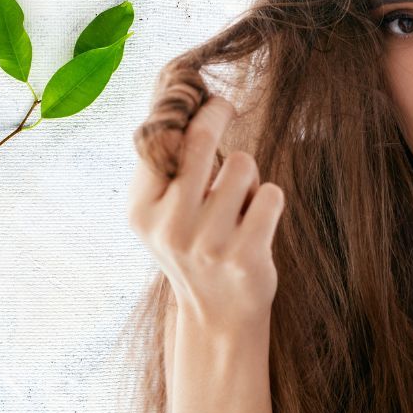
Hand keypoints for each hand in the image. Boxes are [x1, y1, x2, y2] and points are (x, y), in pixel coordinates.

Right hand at [128, 95, 285, 329]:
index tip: (202, 97)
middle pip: (199, 139)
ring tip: (238, 201)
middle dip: (217, 112)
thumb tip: (178, 97)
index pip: (160, 139)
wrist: (218, 315)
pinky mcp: (245, 256)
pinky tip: (256, 222)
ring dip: (248, 174)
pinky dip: (269, 199)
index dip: (186, 109)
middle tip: (224, 105)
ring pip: (242, 164)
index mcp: (141, 211)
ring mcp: (208, 244)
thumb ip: (163, 164)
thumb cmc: (192, 245)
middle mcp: (169, 227)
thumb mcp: (161, 212)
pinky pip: (271, 194)